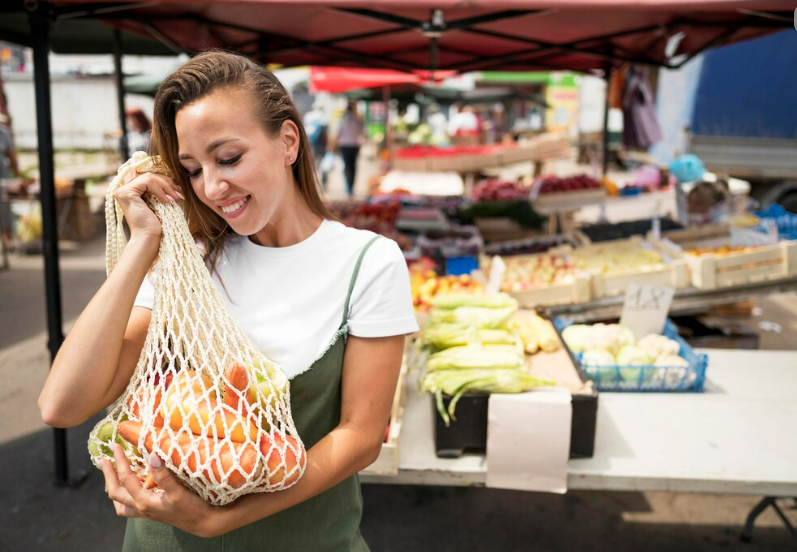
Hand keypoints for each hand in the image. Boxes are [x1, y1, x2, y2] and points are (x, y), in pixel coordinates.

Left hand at [101, 443, 224, 537]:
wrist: (203, 522)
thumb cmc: (192, 508)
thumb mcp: (179, 491)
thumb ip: (163, 475)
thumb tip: (152, 455)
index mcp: (144, 501)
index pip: (126, 478)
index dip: (120, 461)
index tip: (116, 445)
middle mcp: (141, 508)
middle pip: (115, 492)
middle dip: (108, 475)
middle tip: (104, 459)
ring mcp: (145, 512)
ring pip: (120, 502)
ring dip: (113, 488)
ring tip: (112, 475)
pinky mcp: (151, 512)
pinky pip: (129, 508)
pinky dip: (124, 498)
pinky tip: (130, 490)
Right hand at [114, 171, 183, 240]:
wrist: (149, 238)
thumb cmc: (156, 224)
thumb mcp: (160, 202)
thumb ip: (161, 190)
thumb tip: (174, 180)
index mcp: (131, 191)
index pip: (149, 177)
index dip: (165, 181)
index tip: (178, 191)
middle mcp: (124, 189)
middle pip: (149, 175)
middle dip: (167, 182)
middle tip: (178, 194)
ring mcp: (123, 190)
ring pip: (149, 176)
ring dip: (166, 186)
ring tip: (175, 197)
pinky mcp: (125, 193)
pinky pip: (147, 181)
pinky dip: (160, 190)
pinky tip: (167, 201)